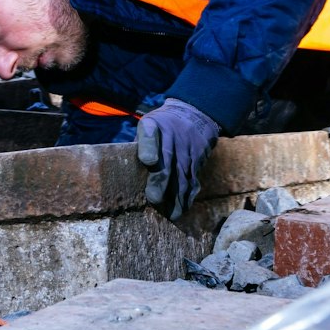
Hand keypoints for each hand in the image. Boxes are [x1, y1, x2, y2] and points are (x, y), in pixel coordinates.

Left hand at [136, 98, 219, 220]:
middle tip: (154, 199)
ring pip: (182, 176)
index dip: (150, 148)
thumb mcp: (149, 123)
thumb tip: (131, 170)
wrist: (195, 114)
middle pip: (168, 163)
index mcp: (154, 126)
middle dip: (161, 182)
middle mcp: (173, 139)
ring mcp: (188, 151)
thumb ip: (141, 143)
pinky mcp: (198, 161)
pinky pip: (193, 181)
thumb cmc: (164, 125)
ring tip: (169, 214)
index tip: (148, 161)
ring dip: (176, 197)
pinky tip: (182, 210)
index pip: (151, 135)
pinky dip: (188, 197)